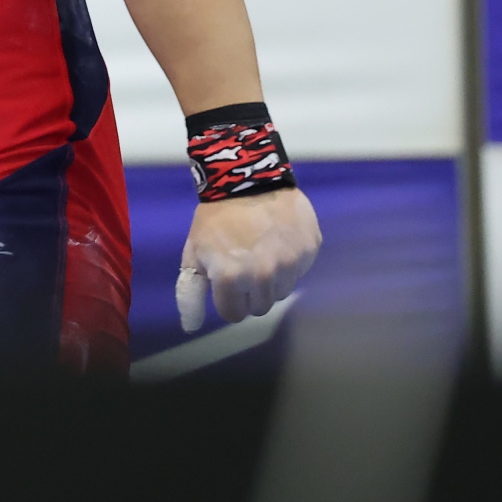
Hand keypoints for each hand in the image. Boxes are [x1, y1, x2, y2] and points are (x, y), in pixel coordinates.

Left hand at [176, 187, 320, 330]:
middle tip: (245, 263)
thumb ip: (191, 291)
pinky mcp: (309, 249)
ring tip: (261, 249)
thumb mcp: (194, 252)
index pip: (233, 314)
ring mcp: (290, 263)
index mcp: (231, 278)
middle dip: (250, 291)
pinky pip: (299, 270)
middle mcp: (263, 275)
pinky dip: (290, 260)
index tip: (226, 279)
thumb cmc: (216, 217)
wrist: (247, 176)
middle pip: (260, 307)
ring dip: (272, 278)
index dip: (227, 298)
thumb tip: (192, 326)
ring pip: (282, 291)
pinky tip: (278, 238)